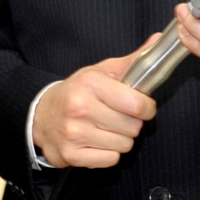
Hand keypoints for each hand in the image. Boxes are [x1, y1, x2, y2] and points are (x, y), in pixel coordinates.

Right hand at [32, 36, 159, 168]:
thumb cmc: (77, 92)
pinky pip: (110, 160)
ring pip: (124, 145)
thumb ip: (133, 61)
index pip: (138, 105)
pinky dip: (108, 153)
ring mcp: (74, 133)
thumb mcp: (100, 72)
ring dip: (120, 139)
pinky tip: (95, 142)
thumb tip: (159, 40)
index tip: (141, 107)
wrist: (40, 115)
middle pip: (133, 127)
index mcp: (90, 84)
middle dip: (131, 123)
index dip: (146, 108)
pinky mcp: (71, 155)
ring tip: (105, 128)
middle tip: (117, 117)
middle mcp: (80, 108)